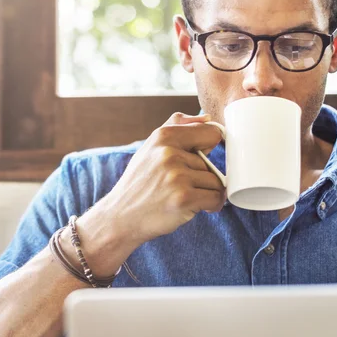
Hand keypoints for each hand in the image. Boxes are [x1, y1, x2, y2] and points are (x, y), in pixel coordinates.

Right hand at [109, 112, 224, 241]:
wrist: (120, 217)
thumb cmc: (139, 184)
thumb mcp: (150, 148)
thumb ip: (176, 127)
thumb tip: (208, 118)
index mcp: (163, 136)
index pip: (211, 132)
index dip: (211, 148)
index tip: (203, 160)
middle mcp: (169, 153)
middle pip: (212, 164)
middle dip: (202, 178)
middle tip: (180, 188)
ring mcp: (177, 176)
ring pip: (216, 181)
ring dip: (207, 193)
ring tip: (185, 198)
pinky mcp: (184, 198)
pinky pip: (216, 198)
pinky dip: (212, 205)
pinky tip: (196, 207)